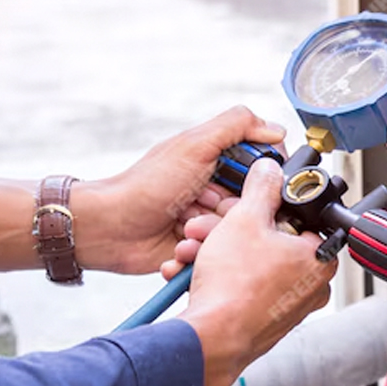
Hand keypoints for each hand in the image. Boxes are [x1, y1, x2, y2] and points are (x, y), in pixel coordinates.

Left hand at [72, 106, 284, 274]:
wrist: (110, 227)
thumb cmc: (145, 185)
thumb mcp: (194, 145)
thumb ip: (237, 127)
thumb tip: (277, 129)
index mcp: (217, 164)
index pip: (259, 175)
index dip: (256, 184)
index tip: (243, 187)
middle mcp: (213, 193)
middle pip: (249, 209)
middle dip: (228, 213)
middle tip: (201, 207)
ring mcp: (205, 223)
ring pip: (233, 237)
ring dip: (210, 235)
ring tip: (185, 228)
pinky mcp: (196, 250)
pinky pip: (214, 258)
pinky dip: (197, 254)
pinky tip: (178, 245)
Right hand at [179, 158, 336, 385]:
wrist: (210, 339)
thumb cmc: (234, 288)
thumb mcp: (245, 219)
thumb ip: (261, 189)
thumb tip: (270, 170)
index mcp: (319, 259)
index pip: (297, 219)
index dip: (263, 208)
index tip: (241, 208)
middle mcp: (309, 286)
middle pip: (267, 242)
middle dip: (227, 231)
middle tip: (206, 228)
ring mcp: (286, 307)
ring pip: (249, 264)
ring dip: (215, 252)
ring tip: (191, 251)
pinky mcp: (263, 322)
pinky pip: (240, 289)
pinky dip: (217, 278)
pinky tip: (191, 272)